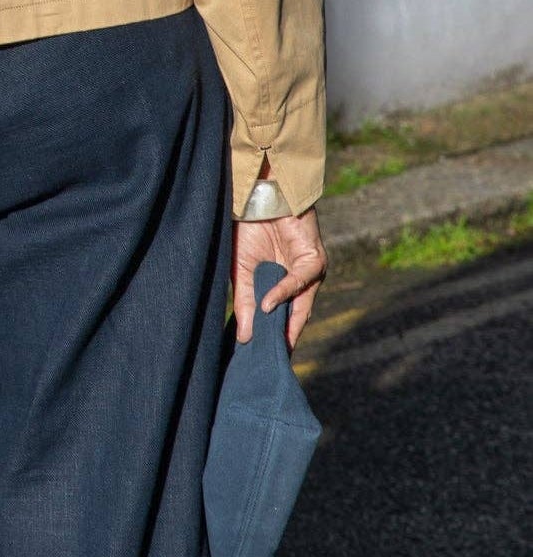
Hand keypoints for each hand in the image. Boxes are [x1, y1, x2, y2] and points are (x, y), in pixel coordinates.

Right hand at [232, 204, 327, 353]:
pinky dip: (282, 293)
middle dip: (283, 339)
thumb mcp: (241, 269)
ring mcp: (310, 273)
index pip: (282, 319)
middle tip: (268, 362)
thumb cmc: (250, 229)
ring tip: (268, 344)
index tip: (260, 359)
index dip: (272, 338)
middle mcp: (301, 283)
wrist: (260, 194)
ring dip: (285, 325)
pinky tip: (267, 304)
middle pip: (295, 319)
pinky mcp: (315, 260)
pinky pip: (300, 282)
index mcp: (283, 285)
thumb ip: (245, 300)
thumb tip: (245, 336)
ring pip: (301, 306)